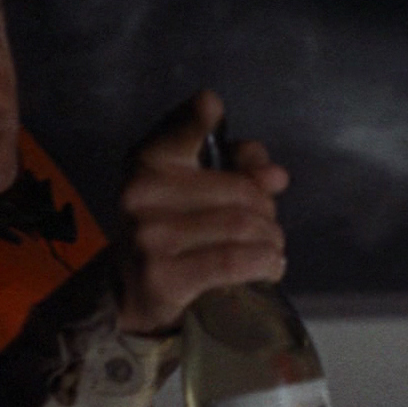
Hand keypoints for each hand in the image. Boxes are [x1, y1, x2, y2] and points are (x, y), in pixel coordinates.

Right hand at [115, 91, 289, 334]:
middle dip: (266, 208)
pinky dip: (264, 262)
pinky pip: (233, 260)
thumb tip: (275, 175)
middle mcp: (142, 194)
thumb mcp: (197, 189)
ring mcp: (150, 236)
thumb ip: (237, 167)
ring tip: (273, 246)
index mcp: (148, 163)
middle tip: (270, 224)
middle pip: (238, 190)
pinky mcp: (163, 276)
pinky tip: (271, 265)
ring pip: (240, 225)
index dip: (201, 119)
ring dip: (271, 238)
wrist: (132, 292)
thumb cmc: (174, 229)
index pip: (182, 130)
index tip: (217, 114)